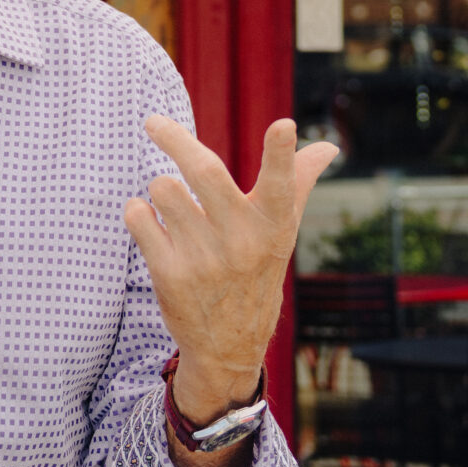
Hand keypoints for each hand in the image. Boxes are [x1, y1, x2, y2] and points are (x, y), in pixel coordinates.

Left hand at [125, 117, 335, 425]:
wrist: (229, 345)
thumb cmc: (256, 272)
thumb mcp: (282, 233)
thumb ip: (298, 182)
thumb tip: (329, 147)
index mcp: (273, 223)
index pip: (283, 182)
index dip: (282, 153)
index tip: (283, 126)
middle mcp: (241, 239)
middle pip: (202, 171)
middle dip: (173, 138)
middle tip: (152, 121)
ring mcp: (204, 258)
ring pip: (163, 189)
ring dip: (159, 187)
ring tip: (170, 201)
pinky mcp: (170, 274)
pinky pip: (139, 217)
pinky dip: (139, 212)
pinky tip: (151, 223)